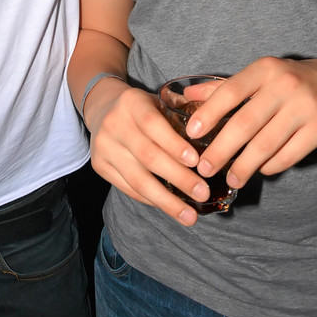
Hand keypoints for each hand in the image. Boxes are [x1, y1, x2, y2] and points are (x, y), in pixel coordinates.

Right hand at [84, 77, 210, 224]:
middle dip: (179, 178)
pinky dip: (152, 200)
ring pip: (137, 179)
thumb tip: (217, 134)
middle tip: (203, 193)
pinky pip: (129, 189)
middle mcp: (113, 124)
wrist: (102, 107)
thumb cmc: (142, 107)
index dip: (174, 144)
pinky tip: (171, 207)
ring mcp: (103, 147)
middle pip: (148, 156)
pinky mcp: (99, 166)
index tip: (197, 161)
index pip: (152, 124)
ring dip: (166, 201)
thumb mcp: (158, 99)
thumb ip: (182, 113)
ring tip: (190, 216)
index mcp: (131, 102)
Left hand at [184, 55, 316, 187]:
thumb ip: (224, 87)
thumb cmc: (295, 79)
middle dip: (221, 149)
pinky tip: (260, 171)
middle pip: (245, 124)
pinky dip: (271, 167)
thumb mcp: (262, 74)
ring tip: (231, 179)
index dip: (209, 113)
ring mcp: (305, 107)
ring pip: (266, 144)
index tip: (191, 133)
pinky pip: (289, 155)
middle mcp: (284, 85)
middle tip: (204, 168)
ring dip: (244, 166)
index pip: (230, 91)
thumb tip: (187, 94)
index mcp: (265, 69)